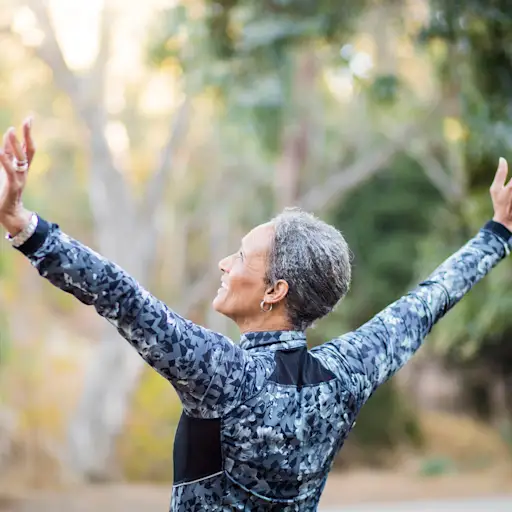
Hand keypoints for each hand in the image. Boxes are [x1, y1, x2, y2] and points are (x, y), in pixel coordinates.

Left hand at [0, 117, 35, 233]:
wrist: (8, 214)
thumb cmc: (4, 194)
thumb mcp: (4, 173)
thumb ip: (5, 160)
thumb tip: (4, 146)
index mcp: (20, 168)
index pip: (26, 147)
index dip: (27, 133)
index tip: (29, 119)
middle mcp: (23, 171)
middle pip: (28, 150)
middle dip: (28, 135)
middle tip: (28, 120)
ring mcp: (19, 178)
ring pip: (20, 158)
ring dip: (15, 144)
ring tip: (10, 131)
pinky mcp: (13, 186)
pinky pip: (10, 171)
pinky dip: (5, 161)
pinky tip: (0, 152)